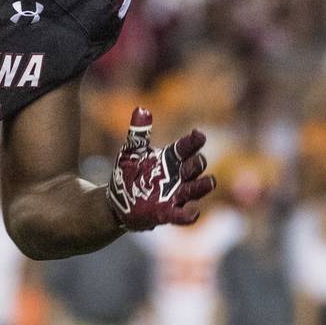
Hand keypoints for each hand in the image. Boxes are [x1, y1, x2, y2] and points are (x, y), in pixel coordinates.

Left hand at [106, 107, 214, 230]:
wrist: (116, 201)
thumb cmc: (128, 173)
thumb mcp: (130, 152)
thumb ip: (138, 133)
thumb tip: (141, 109)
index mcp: (170, 159)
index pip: (186, 147)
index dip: (193, 141)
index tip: (199, 135)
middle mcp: (177, 176)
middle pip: (195, 167)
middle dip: (198, 163)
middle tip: (197, 160)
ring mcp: (175, 195)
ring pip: (196, 189)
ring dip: (203, 186)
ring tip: (210, 182)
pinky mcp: (168, 213)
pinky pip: (182, 215)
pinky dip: (189, 215)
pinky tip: (193, 212)